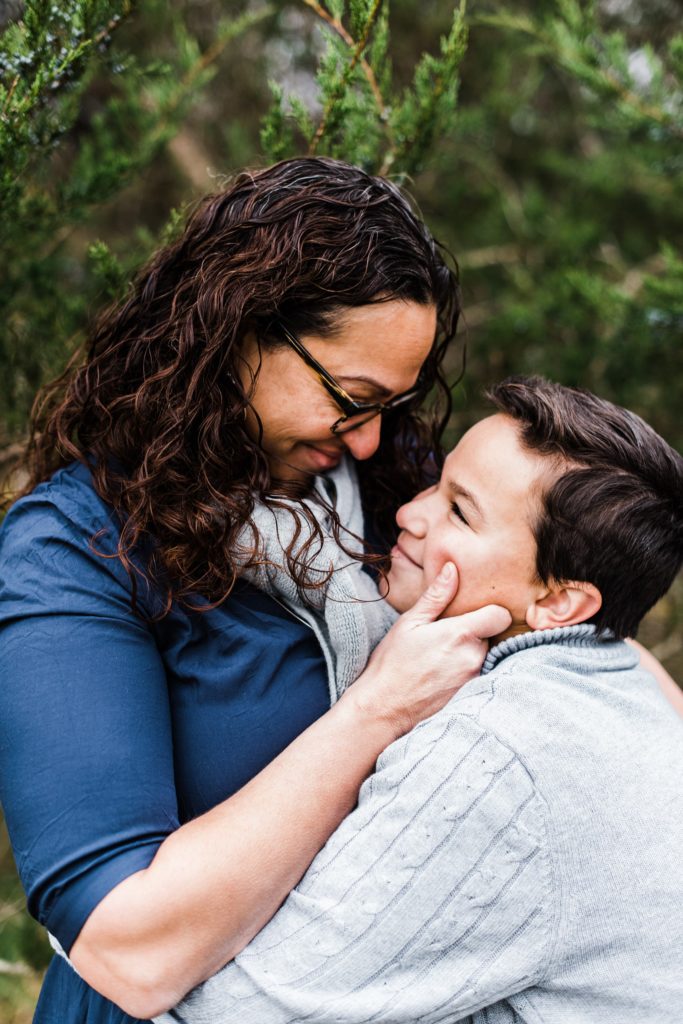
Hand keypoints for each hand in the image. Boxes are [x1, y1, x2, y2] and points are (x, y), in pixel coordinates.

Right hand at [343, 562, 511, 738]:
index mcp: (461, 634)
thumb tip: (452, 568)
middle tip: (448, 636)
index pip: (501, 616)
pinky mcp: (471, 696)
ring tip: (442, 657)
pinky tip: (443, 674)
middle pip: (492, 636)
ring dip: (471, 653)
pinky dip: (466, 671)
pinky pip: (479, 675)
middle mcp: (475, 657)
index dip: (491, 611)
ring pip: (486, 656)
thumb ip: (436, 595)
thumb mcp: (410, 623)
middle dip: (476, 633)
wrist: (384, 708)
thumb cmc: (392, 662)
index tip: (474, 612)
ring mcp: (475, 679)